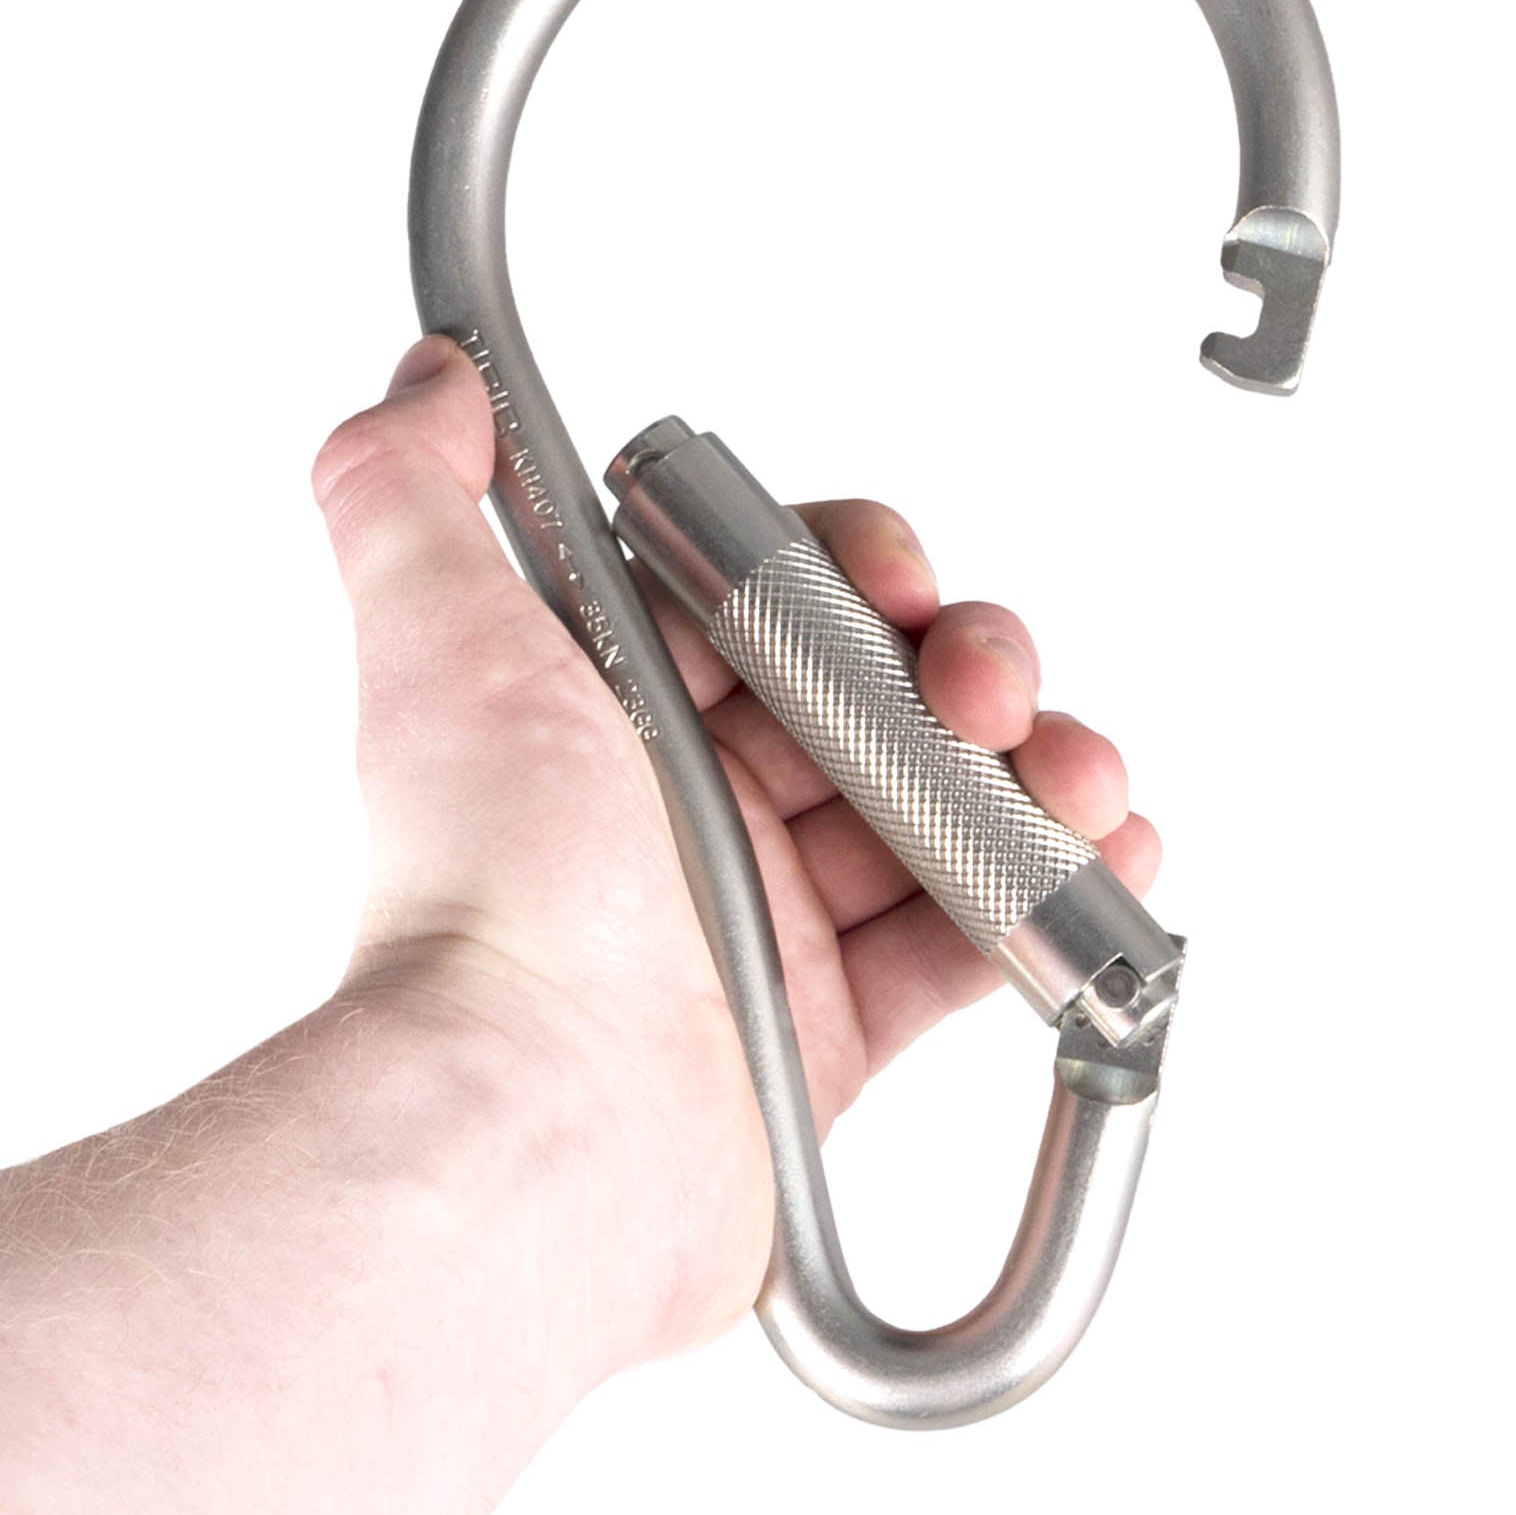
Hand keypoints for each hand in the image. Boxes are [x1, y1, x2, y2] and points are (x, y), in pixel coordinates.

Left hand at [312, 335, 1161, 1368]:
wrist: (539, 1130)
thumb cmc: (493, 899)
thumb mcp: (438, 645)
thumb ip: (408, 493)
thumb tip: (426, 384)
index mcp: (617, 717)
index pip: (768, 603)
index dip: (852, 573)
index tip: (894, 582)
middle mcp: (690, 814)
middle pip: (872, 699)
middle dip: (963, 666)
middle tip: (984, 692)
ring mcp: (769, 922)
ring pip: (934, 812)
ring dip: (1031, 773)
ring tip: (1072, 779)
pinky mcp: (831, 1031)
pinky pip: (965, 943)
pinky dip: (1051, 898)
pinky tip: (1107, 857)